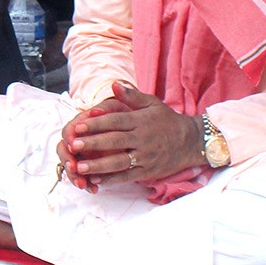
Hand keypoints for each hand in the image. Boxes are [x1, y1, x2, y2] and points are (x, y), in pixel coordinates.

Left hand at [54, 83, 204, 188]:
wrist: (192, 141)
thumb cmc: (167, 120)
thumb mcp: (152, 104)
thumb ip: (131, 96)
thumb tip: (113, 84)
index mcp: (140, 121)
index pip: (115, 121)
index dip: (96, 124)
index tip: (77, 126)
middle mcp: (142, 139)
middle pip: (114, 141)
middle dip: (93, 144)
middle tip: (73, 145)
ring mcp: (146, 157)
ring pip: (119, 162)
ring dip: (99, 166)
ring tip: (80, 167)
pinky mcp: (149, 172)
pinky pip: (128, 177)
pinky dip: (112, 180)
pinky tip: (96, 180)